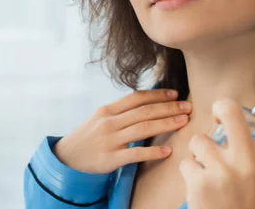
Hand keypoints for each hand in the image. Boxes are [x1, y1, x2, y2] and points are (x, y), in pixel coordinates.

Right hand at [53, 88, 191, 173]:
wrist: (66, 158)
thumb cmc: (88, 137)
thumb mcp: (100, 118)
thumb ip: (121, 111)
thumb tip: (146, 102)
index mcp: (108, 110)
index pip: (137, 98)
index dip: (157, 95)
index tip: (175, 94)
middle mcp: (109, 122)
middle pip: (144, 111)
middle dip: (168, 108)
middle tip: (188, 107)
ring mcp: (110, 140)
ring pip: (143, 129)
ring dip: (166, 124)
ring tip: (183, 122)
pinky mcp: (110, 159)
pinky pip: (135, 154)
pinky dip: (152, 152)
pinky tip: (167, 151)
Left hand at [179, 66, 254, 208]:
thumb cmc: (251, 206)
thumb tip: (245, 123)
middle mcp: (254, 162)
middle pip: (232, 111)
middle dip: (221, 107)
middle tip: (221, 115)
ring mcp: (227, 171)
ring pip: (200, 139)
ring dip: (200, 153)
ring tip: (210, 172)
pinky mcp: (203, 182)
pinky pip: (187, 161)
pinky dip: (191, 172)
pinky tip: (201, 188)